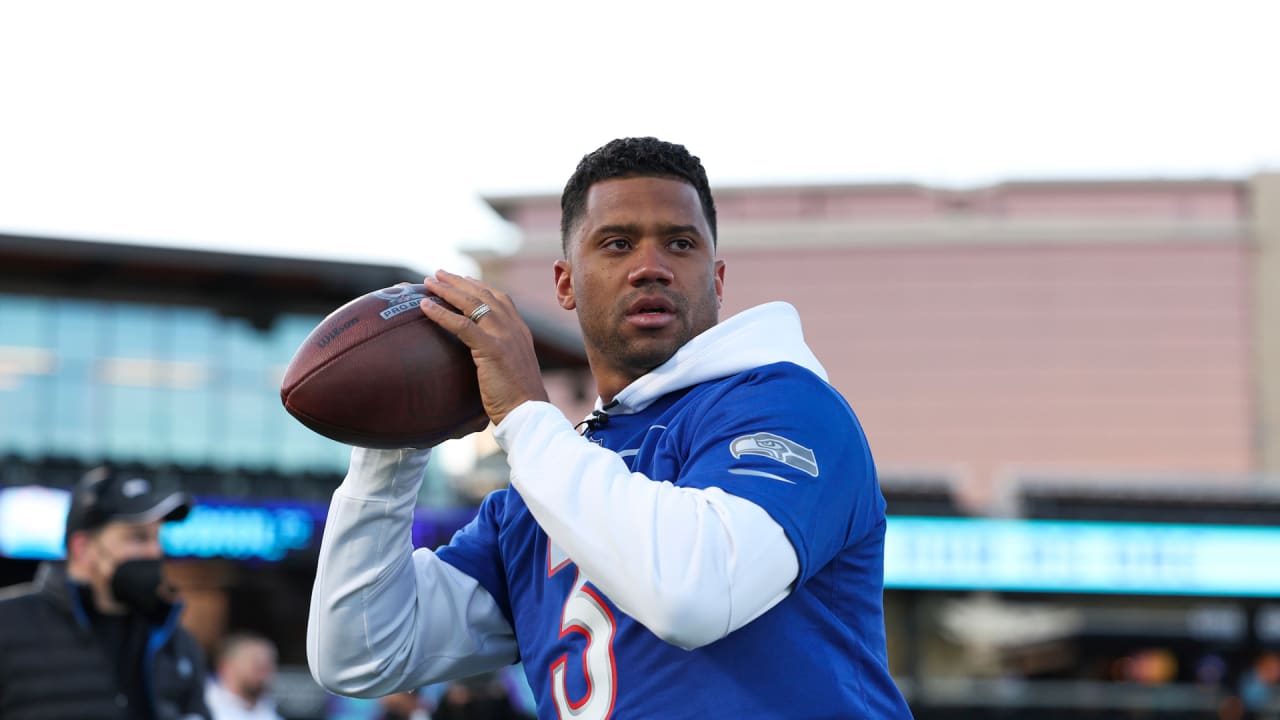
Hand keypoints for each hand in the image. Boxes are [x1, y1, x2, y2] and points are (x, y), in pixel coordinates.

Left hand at [419, 270, 549, 426]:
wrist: (529, 413)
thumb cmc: (518, 400)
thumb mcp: (512, 370)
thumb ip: (501, 357)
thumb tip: (485, 361)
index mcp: (520, 331)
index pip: (499, 298)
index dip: (479, 286)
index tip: (462, 279)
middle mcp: (514, 328)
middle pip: (483, 294)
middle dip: (459, 282)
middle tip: (439, 273)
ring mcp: (504, 336)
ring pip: (472, 304)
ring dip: (447, 290)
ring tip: (429, 282)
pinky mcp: (492, 349)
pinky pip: (462, 325)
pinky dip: (441, 313)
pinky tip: (425, 307)